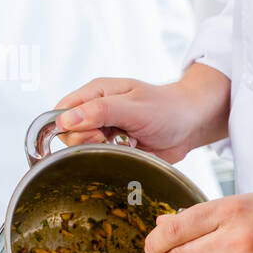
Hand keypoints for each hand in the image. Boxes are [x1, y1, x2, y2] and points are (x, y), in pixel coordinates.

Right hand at [53, 63, 229, 163]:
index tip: (94, 133)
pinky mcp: (113, 146)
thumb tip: (66, 120)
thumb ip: (100, 111)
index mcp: (95, 93)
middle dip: (89, 142)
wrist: (192, 123)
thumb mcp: (134, 107)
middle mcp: (95, 111)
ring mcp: (104, 130)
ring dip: (103, 151)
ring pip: (84, 149)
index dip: (69, 127)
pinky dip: (113, 159)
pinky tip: (130, 151)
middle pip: (69, 135)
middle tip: (113, 138)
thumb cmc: (167, 108)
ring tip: (126, 142)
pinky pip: (100, 158)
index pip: (61, 112)